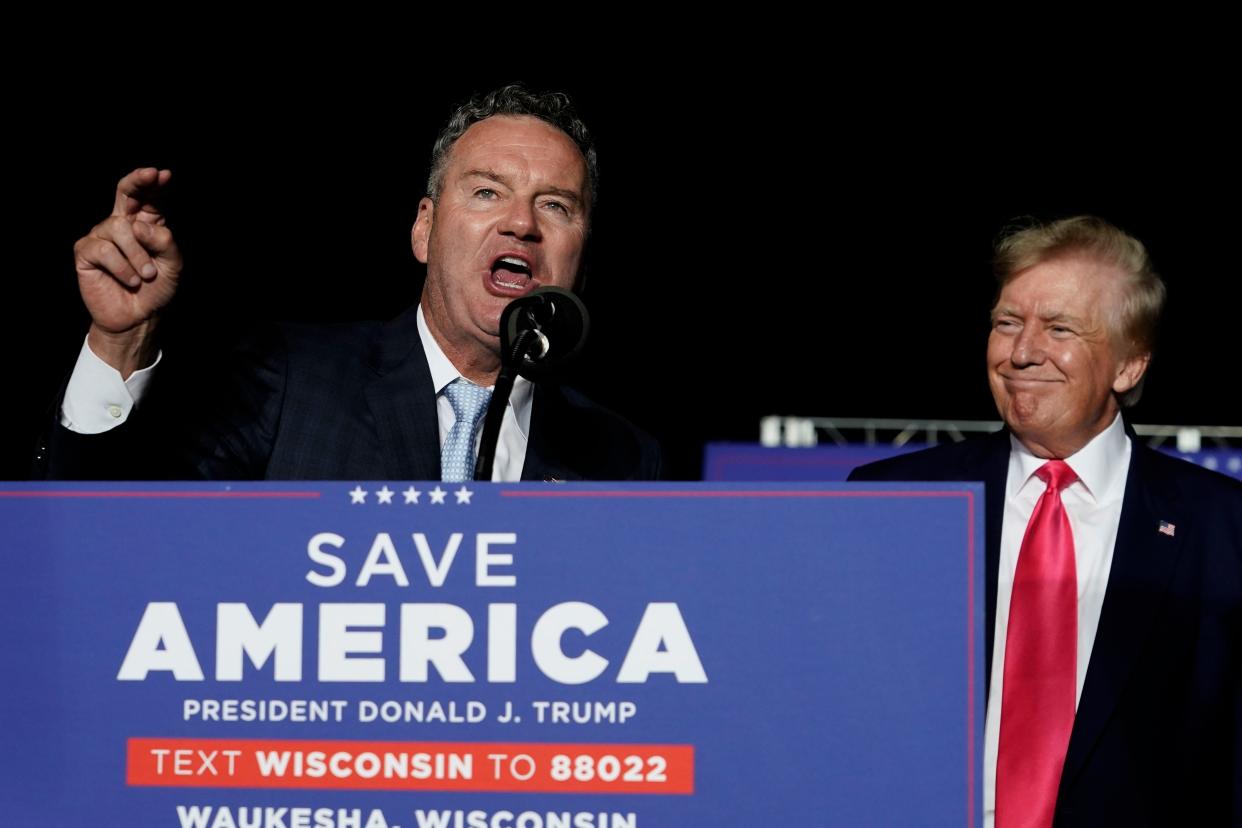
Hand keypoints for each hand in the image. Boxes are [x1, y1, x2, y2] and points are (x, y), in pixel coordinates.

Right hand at [74, 167, 182, 374]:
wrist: (138, 316)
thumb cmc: (157, 289)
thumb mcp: (172, 265)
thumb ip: (164, 242)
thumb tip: (139, 225)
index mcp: (146, 223)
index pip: (148, 197)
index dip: (152, 183)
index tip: (162, 174)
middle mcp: (122, 224)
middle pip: (125, 192)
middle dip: (137, 181)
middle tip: (151, 175)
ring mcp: (101, 235)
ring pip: (120, 228)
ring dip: (138, 255)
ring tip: (146, 276)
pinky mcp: (86, 252)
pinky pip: (105, 249)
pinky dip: (122, 267)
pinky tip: (131, 280)